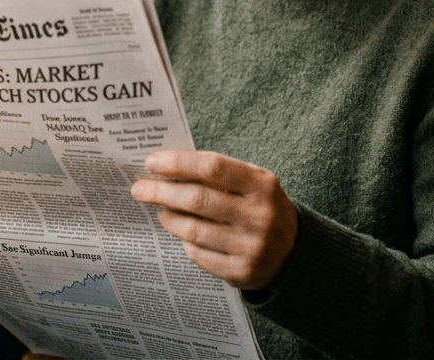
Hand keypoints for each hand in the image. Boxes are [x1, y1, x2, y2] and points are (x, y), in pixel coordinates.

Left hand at [130, 150, 297, 290]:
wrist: (294, 253)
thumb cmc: (260, 208)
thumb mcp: (252, 183)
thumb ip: (217, 174)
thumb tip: (165, 167)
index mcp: (262, 185)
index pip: (213, 166)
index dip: (178, 163)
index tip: (152, 162)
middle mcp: (259, 216)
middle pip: (198, 199)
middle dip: (161, 192)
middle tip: (139, 189)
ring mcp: (251, 247)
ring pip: (193, 230)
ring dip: (169, 218)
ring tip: (161, 211)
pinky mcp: (241, 272)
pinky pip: (198, 254)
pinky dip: (186, 242)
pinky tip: (184, 234)